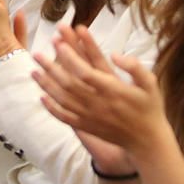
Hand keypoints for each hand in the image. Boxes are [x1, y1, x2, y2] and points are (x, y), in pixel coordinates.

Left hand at [32, 22, 169, 163]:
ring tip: (33, 70)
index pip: (85, 71)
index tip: (58, 43)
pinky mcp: (86, 127)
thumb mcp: (150, 83)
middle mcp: (98, 104)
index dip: (70, 57)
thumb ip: (134, 66)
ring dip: (46, 84)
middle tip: (37, 53)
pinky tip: (41, 96)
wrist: (147, 141)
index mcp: (112, 90)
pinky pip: (65, 117)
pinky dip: (51, 107)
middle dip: (51, 67)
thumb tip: (115, 54)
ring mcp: (90, 116)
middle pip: (68, 83)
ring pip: (62, 99)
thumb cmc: (149, 108)